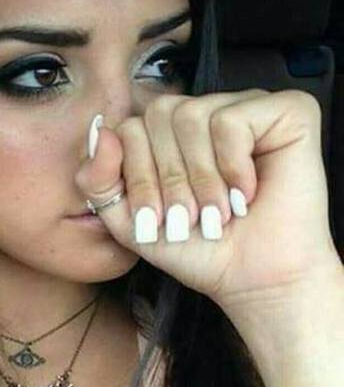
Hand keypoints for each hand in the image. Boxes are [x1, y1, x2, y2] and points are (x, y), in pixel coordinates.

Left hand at [74, 89, 341, 312]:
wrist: (254, 280)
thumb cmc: (200, 250)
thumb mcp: (130, 222)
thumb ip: (99, 180)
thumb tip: (99, 130)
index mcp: (173, 132)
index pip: (131, 127)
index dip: (139, 176)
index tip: (160, 219)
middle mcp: (209, 112)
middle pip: (159, 114)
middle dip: (168, 178)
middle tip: (191, 218)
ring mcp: (247, 107)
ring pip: (192, 114)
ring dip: (201, 177)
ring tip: (219, 212)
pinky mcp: (288, 111)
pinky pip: (231, 120)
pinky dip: (233, 165)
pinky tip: (248, 193)